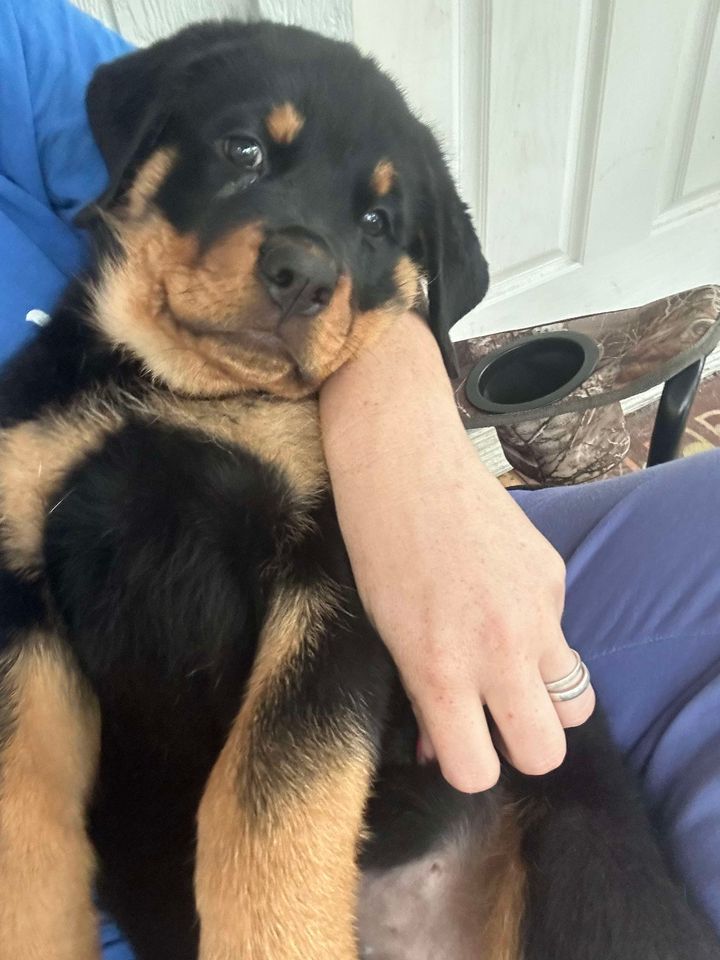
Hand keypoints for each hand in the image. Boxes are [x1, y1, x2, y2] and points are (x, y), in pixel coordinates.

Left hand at [319, 312, 594, 792]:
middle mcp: (500, 651)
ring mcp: (538, 612)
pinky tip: (499, 594)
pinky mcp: (555, 576)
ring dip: (545, 697)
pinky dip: (538, 632)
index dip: (467, 765)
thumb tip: (439, 748)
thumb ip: (421, 696)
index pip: (478, 772)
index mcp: (441, 671)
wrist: (403, 460)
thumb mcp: (384, 633)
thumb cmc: (375, 547)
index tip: (456, 743)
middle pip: (546, 753)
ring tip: (509, 665)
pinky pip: (561, 633)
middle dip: (521, 744)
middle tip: (494, 716)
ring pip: (575, 701)